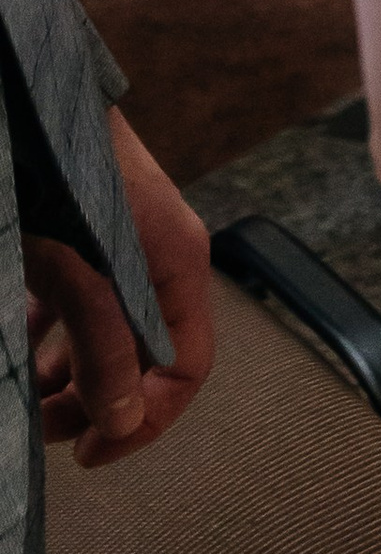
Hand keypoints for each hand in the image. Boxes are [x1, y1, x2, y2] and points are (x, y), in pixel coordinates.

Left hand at [27, 110, 213, 466]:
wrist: (31, 101)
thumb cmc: (62, 176)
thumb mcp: (82, 274)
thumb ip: (105, 348)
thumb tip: (122, 420)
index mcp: (178, 266)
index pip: (187, 367)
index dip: (145, 420)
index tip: (90, 451)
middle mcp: (159, 258)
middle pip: (145, 356)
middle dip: (96, 401)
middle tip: (45, 428)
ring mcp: (124, 245)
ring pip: (109, 333)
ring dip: (70, 374)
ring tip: (27, 392)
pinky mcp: (89, 234)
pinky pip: (81, 303)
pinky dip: (53, 334)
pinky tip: (21, 340)